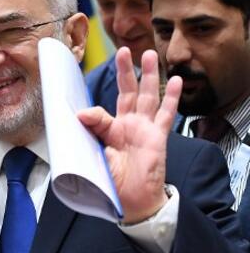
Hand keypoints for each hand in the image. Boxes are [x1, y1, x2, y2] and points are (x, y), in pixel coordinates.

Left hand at [77, 47, 181, 223]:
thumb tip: (80, 113)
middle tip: (123, 50)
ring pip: (147, 96)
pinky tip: (174, 80)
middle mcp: (127, 125)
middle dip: (125, 71)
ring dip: (148, 75)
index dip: (90, 107)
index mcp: (109, 130)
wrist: (131, 202)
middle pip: (127, 92)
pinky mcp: (157, 136)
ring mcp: (144, 129)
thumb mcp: (95, 155)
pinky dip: (171, 97)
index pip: (99, 110)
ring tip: (149, 54)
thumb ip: (92, 132)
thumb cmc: (112, 182)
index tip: (77, 97)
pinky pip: (166, 114)